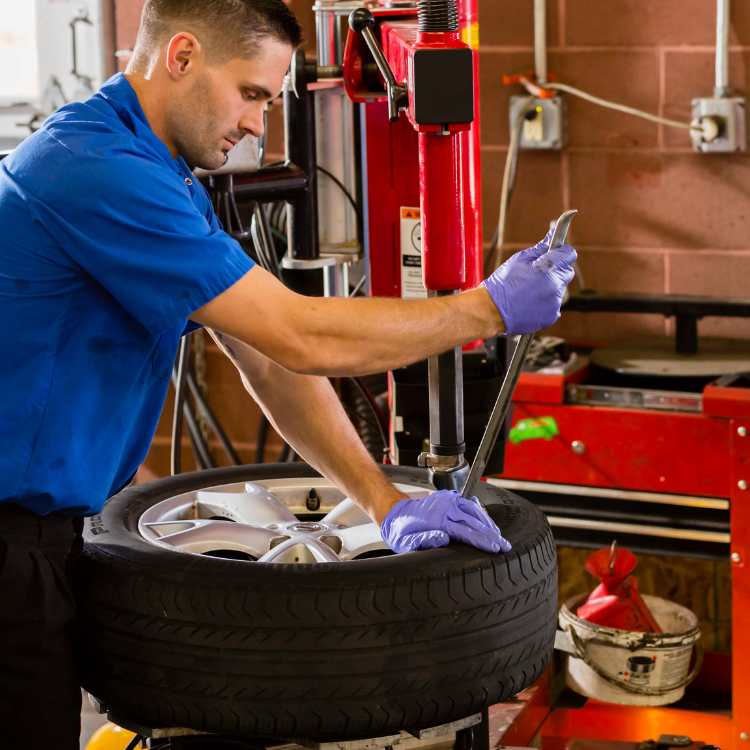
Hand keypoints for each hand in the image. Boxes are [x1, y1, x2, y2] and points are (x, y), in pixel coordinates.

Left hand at [381, 489, 511, 553]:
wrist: (396, 511)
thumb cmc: (401, 530)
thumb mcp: (406, 541)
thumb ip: (424, 540)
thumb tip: (444, 538)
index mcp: (437, 519)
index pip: (466, 532)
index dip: (482, 541)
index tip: (495, 549)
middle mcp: (445, 507)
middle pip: (475, 522)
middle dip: (492, 535)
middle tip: (505, 546)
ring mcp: (448, 500)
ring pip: (475, 511)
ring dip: (489, 524)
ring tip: (499, 536)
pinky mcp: (449, 497)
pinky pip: (470, 504)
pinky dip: (481, 514)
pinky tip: (488, 523)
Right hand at [482, 230, 576, 335]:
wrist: (492, 311)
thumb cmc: (502, 284)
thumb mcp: (518, 260)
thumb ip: (539, 249)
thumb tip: (551, 236)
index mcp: (547, 268)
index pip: (568, 254)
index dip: (562, 252)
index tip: (555, 254)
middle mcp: (554, 286)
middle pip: (567, 272)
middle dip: (556, 271)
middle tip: (538, 274)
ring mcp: (554, 302)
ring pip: (560, 290)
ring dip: (550, 288)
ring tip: (529, 292)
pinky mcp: (551, 316)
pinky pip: (554, 305)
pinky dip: (545, 303)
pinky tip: (530, 303)